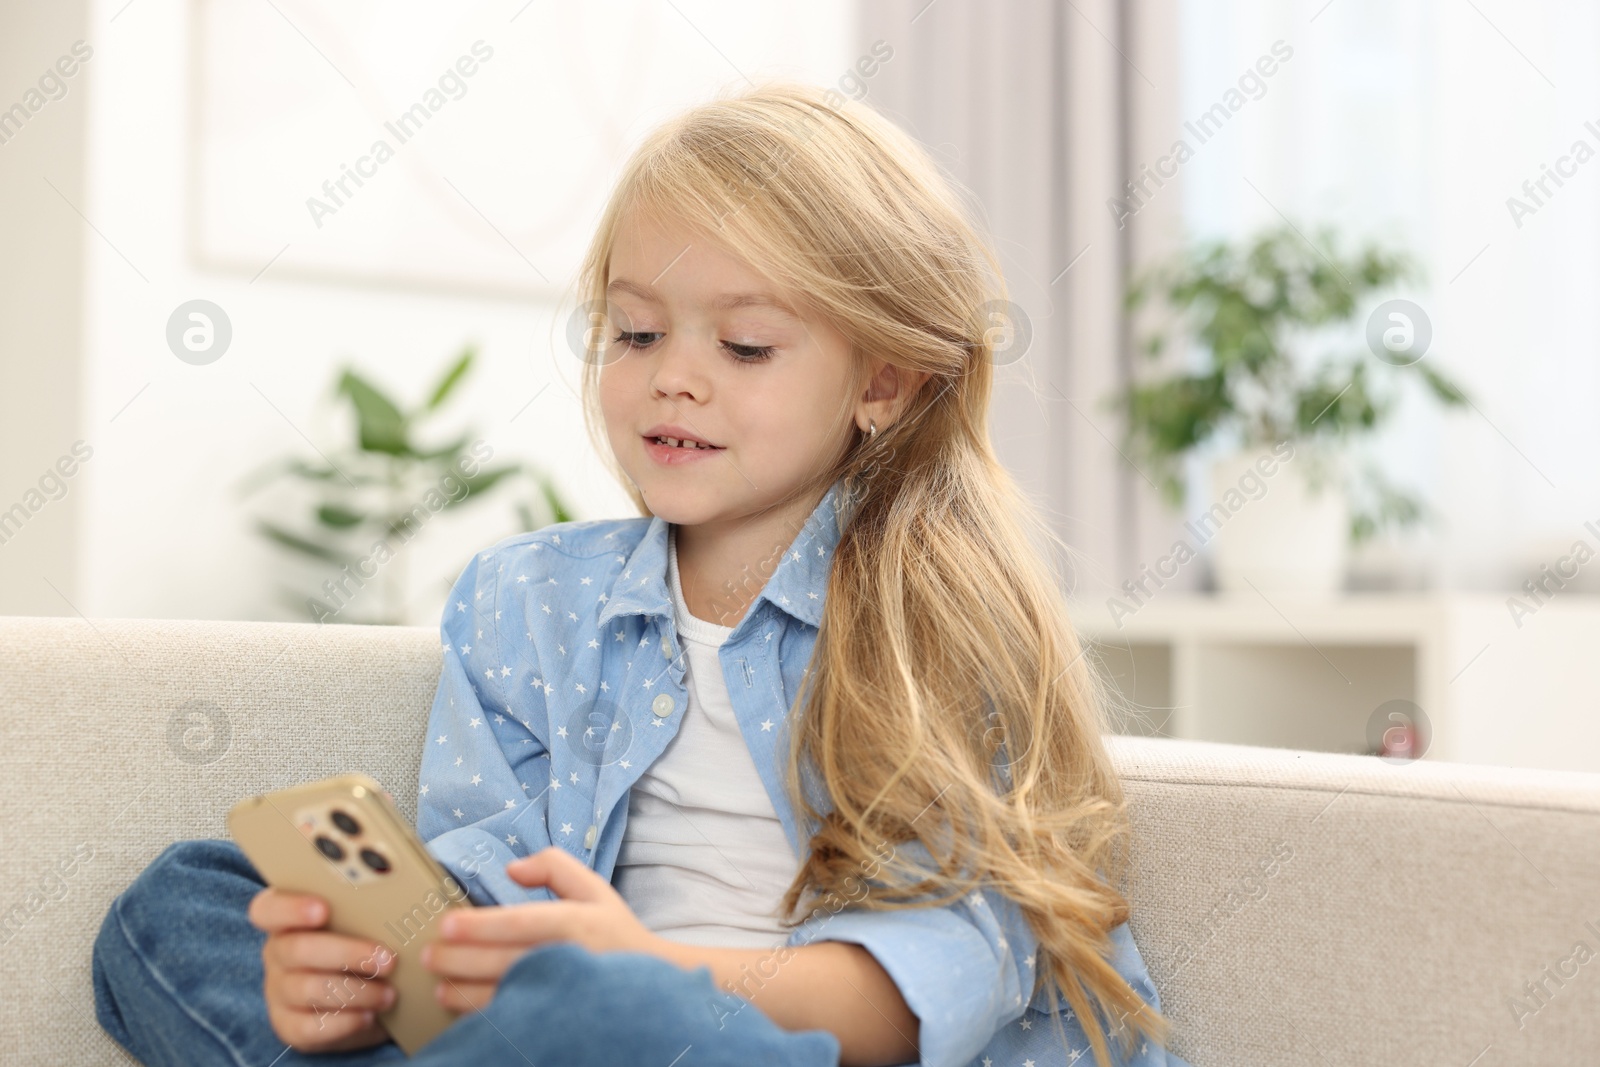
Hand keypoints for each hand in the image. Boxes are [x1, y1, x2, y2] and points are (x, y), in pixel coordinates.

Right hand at [247, 887, 396, 1051]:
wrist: (364, 993)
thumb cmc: (363, 943)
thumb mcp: (362, 921)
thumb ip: (365, 909)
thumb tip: (394, 900)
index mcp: (286, 919)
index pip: (267, 909)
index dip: (290, 908)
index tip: (323, 909)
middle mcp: (276, 953)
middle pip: (297, 950)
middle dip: (347, 954)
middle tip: (387, 960)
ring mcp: (278, 991)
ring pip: (307, 990)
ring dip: (355, 992)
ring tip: (388, 994)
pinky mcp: (288, 1026)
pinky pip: (309, 1028)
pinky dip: (344, 1022)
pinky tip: (368, 1016)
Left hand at [421, 845, 665, 1012]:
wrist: (653, 987)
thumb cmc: (615, 934)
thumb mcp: (594, 887)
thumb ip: (553, 866)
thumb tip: (511, 869)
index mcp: (576, 924)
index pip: (520, 923)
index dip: (480, 925)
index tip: (447, 925)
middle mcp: (568, 960)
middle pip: (502, 962)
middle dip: (458, 959)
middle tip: (430, 955)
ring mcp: (562, 995)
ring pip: (504, 997)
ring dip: (464, 993)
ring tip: (440, 986)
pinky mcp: (557, 1021)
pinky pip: (514, 1022)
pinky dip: (485, 1018)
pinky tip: (466, 1011)